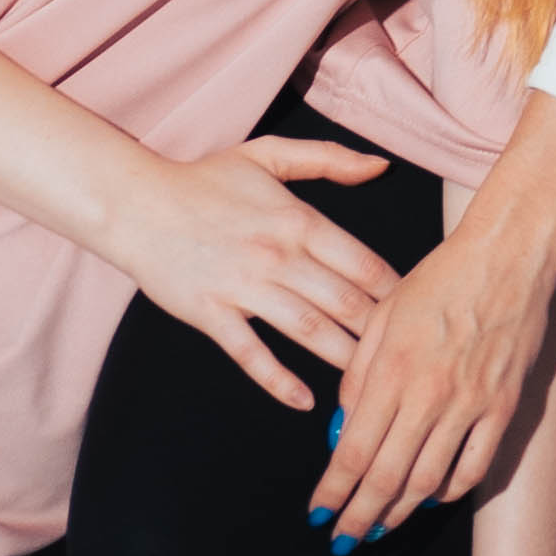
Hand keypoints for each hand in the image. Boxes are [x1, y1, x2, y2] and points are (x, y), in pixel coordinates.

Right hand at [101, 135, 396, 413]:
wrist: (136, 203)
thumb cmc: (204, 179)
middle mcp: (277, 254)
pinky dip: (278, 380)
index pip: (364, 262)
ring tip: (370, 387)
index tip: (419, 314)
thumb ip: (328, 159)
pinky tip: (304, 401)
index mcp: (298, 218)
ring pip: (308, 329)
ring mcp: (243, 286)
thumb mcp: (268, 155)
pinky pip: (251, 353)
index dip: (397, 292)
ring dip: (343, 359)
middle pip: (345, 301)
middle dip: (382, 333)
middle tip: (408, 359)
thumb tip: (380, 165)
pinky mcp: (211, 313)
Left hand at [314, 212, 555, 543]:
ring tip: (380, 528)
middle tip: (343, 541)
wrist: (509, 254)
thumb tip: (341, 427)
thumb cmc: (441, 277)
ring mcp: (470, 406)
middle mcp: (428, 395)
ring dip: (400, 513)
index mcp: (391, 370)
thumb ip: (358, 373)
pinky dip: (450, 492)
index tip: (318, 515)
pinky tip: (432, 498)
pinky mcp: (503, 408)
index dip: (333, 492)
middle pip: (386, 478)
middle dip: (359, 517)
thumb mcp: (383, 313)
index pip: (352, 451)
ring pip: (428, 482)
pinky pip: (475, 467)